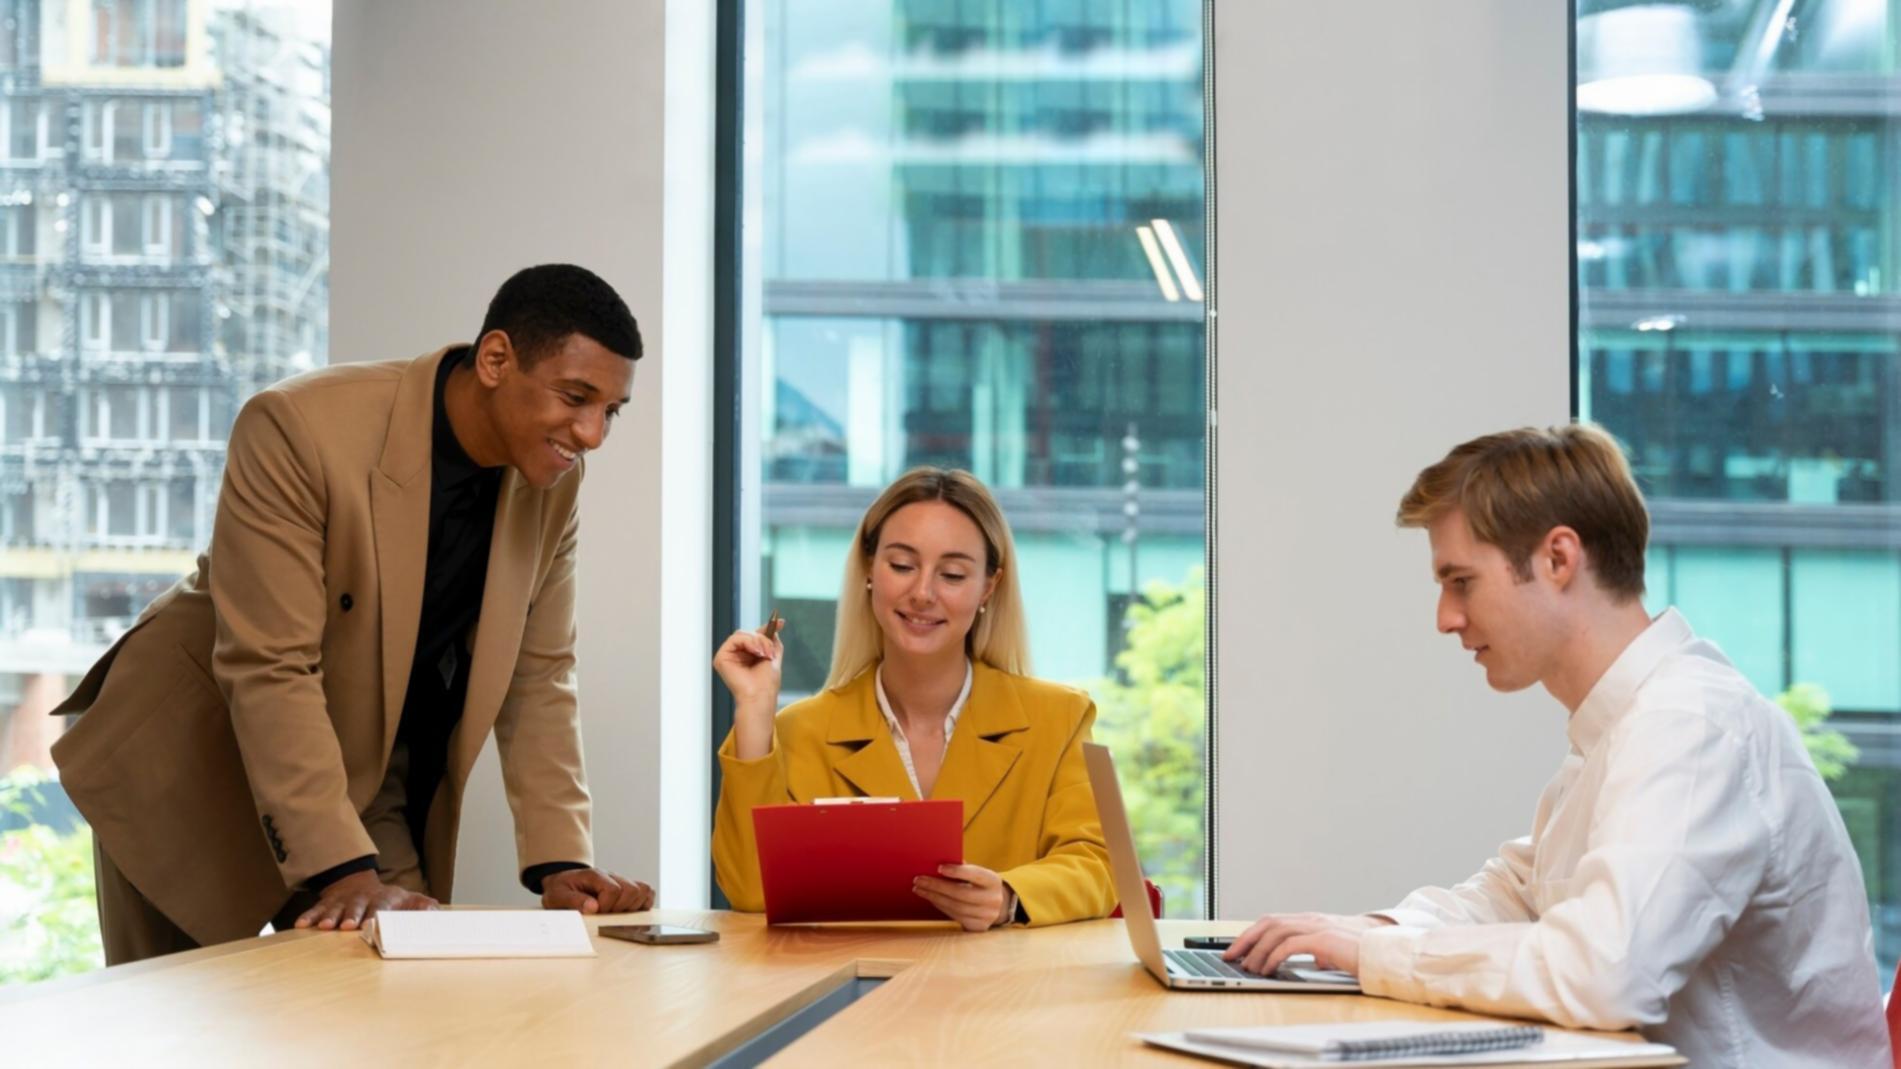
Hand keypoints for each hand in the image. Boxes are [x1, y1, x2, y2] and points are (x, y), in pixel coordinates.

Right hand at [294, 870, 437, 930]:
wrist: (359, 883)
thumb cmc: (388, 900)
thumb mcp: (409, 899)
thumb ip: (422, 906)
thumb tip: (435, 911)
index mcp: (383, 899)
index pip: (381, 906)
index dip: (377, 914)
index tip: (373, 923)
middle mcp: (362, 899)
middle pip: (357, 906)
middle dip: (352, 915)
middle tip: (349, 925)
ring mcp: (343, 901)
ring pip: (336, 908)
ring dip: (330, 917)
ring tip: (325, 926)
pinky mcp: (327, 904)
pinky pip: (316, 910)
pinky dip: (308, 917)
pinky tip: (300, 925)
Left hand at [541, 868, 654, 913]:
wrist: (563, 882)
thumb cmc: (561, 890)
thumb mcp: (558, 896)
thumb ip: (574, 900)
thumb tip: (594, 907)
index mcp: (595, 876)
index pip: (613, 889)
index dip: (607, 906)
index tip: (596, 913)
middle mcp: (612, 876)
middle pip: (632, 890)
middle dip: (621, 908)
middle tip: (607, 914)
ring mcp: (622, 881)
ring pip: (643, 890)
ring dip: (633, 906)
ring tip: (617, 914)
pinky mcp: (628, 888)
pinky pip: (647, 892)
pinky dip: (643, 904)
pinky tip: (629, 912)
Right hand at [714, 623, 783, 757]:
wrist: (760, 696)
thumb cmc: (766, 683)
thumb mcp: (773, 655)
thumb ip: (772, 640)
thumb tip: (774, 625)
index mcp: (747, 655)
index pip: (754, 636)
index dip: (766, 628)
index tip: (781, 622)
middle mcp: (736, 655)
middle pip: (748, 633)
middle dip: (763, 638)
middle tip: (770, 650)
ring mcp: (728, 656)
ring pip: (742, 634)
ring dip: (758, 641)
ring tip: (765, 653)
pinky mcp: (721, 658)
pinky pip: (735, 639)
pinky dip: (748, 642)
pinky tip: (756, 652)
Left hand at [913, 863, 1009, 931]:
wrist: (998, 905)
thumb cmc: (980, 884)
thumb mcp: (977, 874)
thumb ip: (962, 869)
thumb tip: (938, 864)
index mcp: (993, 881)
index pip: (975, 875)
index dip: (957, 871)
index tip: (938, 867)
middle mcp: (993, 899)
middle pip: (961, 894)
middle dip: (937, 886)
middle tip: (919, 880)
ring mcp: (987, 916)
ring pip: (956, 908)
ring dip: (935, 898)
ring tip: (920, 889)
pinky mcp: (979, 927)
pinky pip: (956, 917)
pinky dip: (941, 907)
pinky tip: (931, 899)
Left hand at [1223, 911, 1393, 976]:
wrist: (1386, 952)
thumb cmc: (1363, 953)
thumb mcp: (1336, 951)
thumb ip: (1321, 952)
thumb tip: (1314, 962)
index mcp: (1311, 921)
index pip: (1273, 921)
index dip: (1251, 933)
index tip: (1236, 948)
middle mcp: (1311, 920)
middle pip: (1268, 922)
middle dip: (1246, 939)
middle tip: (1230, 956)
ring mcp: (1317, 927)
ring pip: (1276, 932)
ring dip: (1258, 951)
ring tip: (1249, 968)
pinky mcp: (1324, 940)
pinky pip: (1290, 945)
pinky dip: (1274, 956)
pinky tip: (1268, 968)